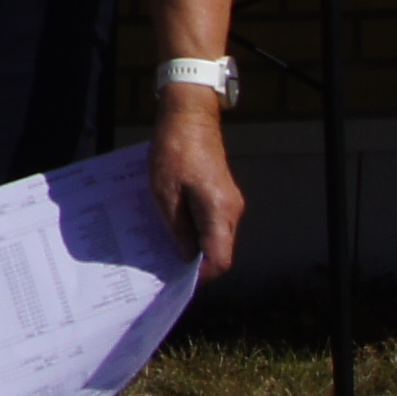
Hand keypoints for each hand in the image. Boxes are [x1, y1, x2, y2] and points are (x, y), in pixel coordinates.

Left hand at [147, 96, 243, 280]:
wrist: (189, 116)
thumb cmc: (173, 150)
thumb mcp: (164, 193)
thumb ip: (177, 228)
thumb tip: (186, 256)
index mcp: (219, 211)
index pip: (220, 258)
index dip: (201, 275)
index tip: (178, 279)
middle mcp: (232, 210)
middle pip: (221, 251)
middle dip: (196, 262)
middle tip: (166, 265)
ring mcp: (231, 202)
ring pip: (217, 237)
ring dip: (196, 245)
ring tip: (165, 246)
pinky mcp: (223, 194)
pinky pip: (214, 222)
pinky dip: (197, 229)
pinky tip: (174, 226)